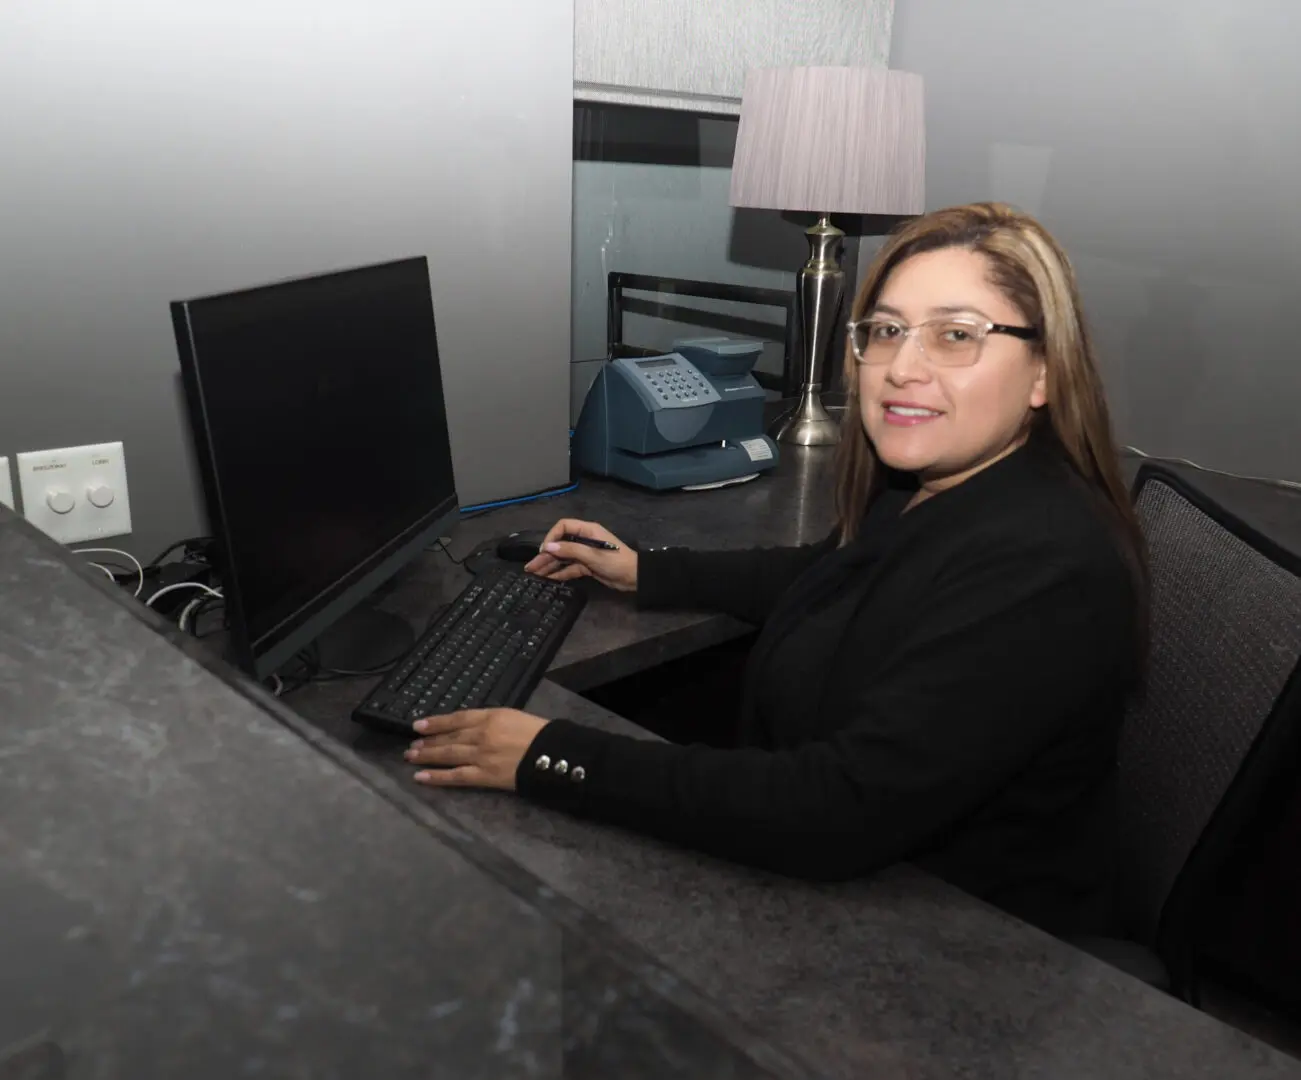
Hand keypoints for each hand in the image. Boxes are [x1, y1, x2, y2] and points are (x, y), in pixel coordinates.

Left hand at [405, 708, 548, 789]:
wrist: (554, 754)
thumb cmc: (539, 734)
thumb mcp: (515, 717)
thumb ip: (493, 721)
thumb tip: (473, 728)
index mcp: (491, 716)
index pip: (457, 718)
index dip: (436, 722)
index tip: (419, 724)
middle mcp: (481, 734)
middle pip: (449, 737)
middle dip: (428, 741)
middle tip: (411, 744)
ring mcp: (481, 755)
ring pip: (448, 755)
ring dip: (427, 756)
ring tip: (411, 756)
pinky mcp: (484, 775)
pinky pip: (456, 776)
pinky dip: (437, 777)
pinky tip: (421, 777)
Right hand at [523, 518, 637, 592]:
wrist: (635, 578)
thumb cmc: (616, 562)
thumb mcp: (593, 556)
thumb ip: (570, 550)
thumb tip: (548, 547)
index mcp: (588, 531)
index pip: (563, 527)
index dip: (552, 537)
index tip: (544, 550)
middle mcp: (584, 540)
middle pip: (560, 544)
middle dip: (546, 555)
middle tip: (531, 567)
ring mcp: (585, 553)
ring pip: (563, 557)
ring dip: (550, 565)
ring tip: (534, 574)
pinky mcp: (587, 566)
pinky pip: (570, 568)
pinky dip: (560, 573)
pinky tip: (548, 579)